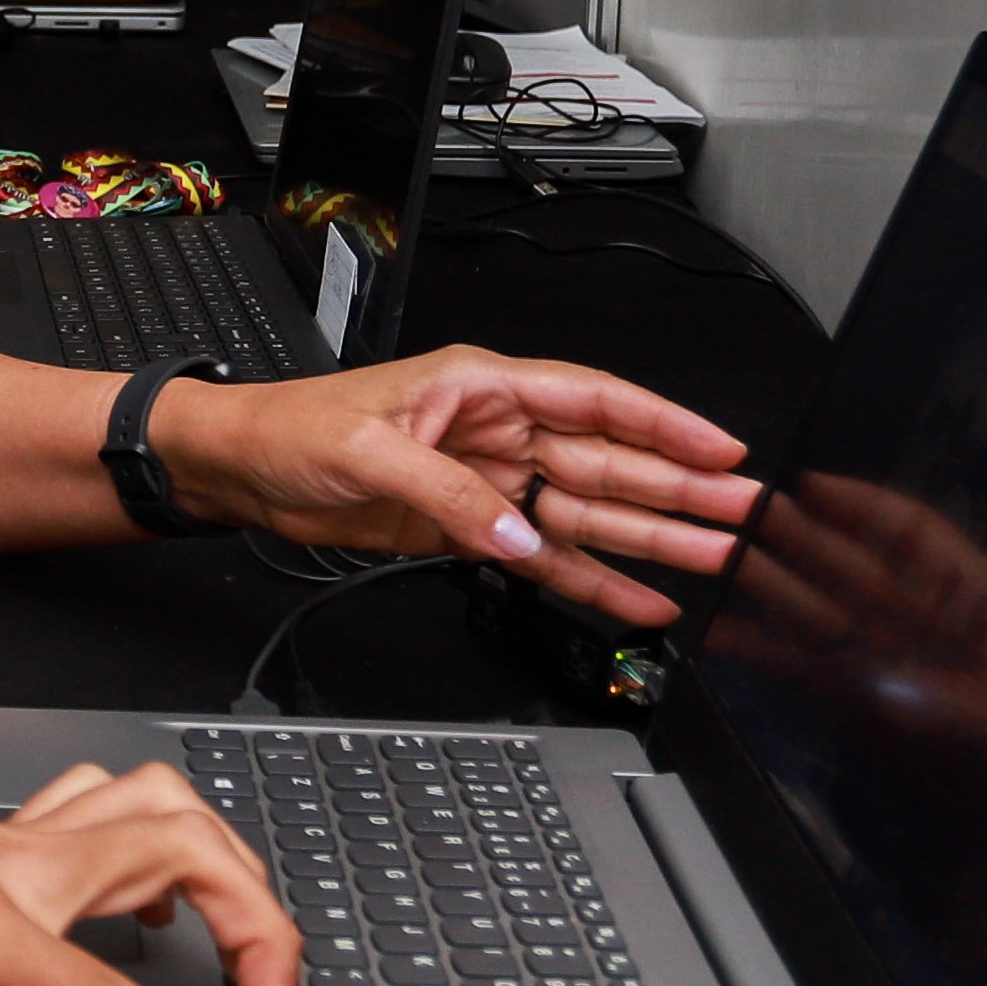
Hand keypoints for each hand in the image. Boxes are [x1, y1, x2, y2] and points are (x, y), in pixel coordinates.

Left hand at [153, 352, 759, 626]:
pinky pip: (546, 555)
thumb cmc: (291, 430)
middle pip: (610, 461)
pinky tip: (640, 599)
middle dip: (680, 487)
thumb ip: (448, 494)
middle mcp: (499, 431)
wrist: (242, 469)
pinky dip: (592, 579)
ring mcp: (491, 482)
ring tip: (717, 557)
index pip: (594, 401)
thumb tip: (514, 534)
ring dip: (653, 536)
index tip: (721, 447)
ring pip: (590, 511)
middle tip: (745, 513)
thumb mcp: (369, 451)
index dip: (664, 422)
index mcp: (484, 386)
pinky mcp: (472, 529)